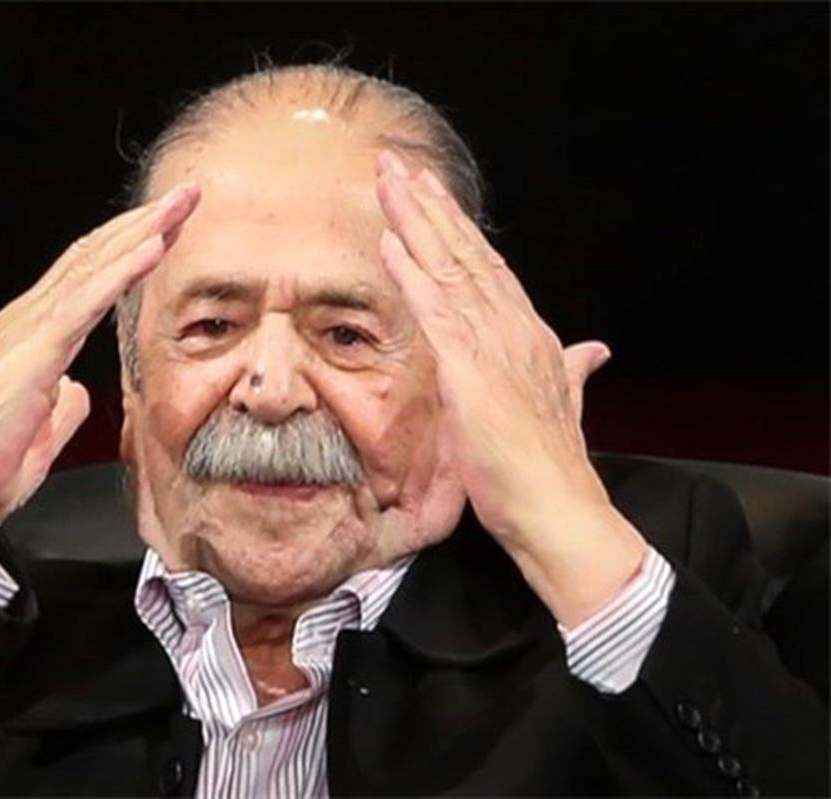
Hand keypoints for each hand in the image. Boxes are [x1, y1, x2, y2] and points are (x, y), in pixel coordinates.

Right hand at [0, 182, 200, 550]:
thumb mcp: (43, 429)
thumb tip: (79, 392)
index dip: (127, 246)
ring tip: (178, 207)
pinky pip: (86, 301)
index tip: (168, 226)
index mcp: (31, 335)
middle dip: (141, 223)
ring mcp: (26, 330)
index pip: (86, 275)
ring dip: (140, 233)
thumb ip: (63, 404)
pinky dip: (122, 271)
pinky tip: (153, 248)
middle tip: (186, 196)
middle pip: (92, 256)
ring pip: (92, 266)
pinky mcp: (32, 351)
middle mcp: (26, 320)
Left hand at [374, 151, 645, 625]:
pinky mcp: (471, 371)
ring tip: (390, 181)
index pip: (487, 268)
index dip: (456, 228)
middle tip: (397, 163)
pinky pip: (437, 310)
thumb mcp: (562, 407)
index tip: (430, 194)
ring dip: (417, 221)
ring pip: (450, 267)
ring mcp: (494, 345)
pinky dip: (414, 273)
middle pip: (466, 252)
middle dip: (430, 205)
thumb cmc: (549, 468)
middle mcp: (514, 328)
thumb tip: (595, 349)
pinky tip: (392, 244)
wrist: (560, 510)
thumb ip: (573, 371)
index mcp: (530, 335)